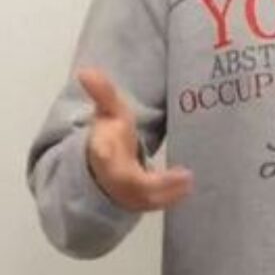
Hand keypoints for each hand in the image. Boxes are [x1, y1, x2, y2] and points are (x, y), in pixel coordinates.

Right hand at [78, 67, 191, 211]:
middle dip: (153, 182)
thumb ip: (102, 93)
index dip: (104, 153)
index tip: (108, 151)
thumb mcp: (108, 113)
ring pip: (145, 198)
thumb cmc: (112, 136)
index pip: (101, 154)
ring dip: (167, 191)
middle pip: (128, 182)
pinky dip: (171, 197)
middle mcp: (113, 175)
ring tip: (189, 179)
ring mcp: (127, 193)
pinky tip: (187, 186)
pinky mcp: (141, 202)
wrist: (104, 169)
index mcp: (102, 151)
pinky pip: (156, 203)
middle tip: (184, 175)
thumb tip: (86, 70)